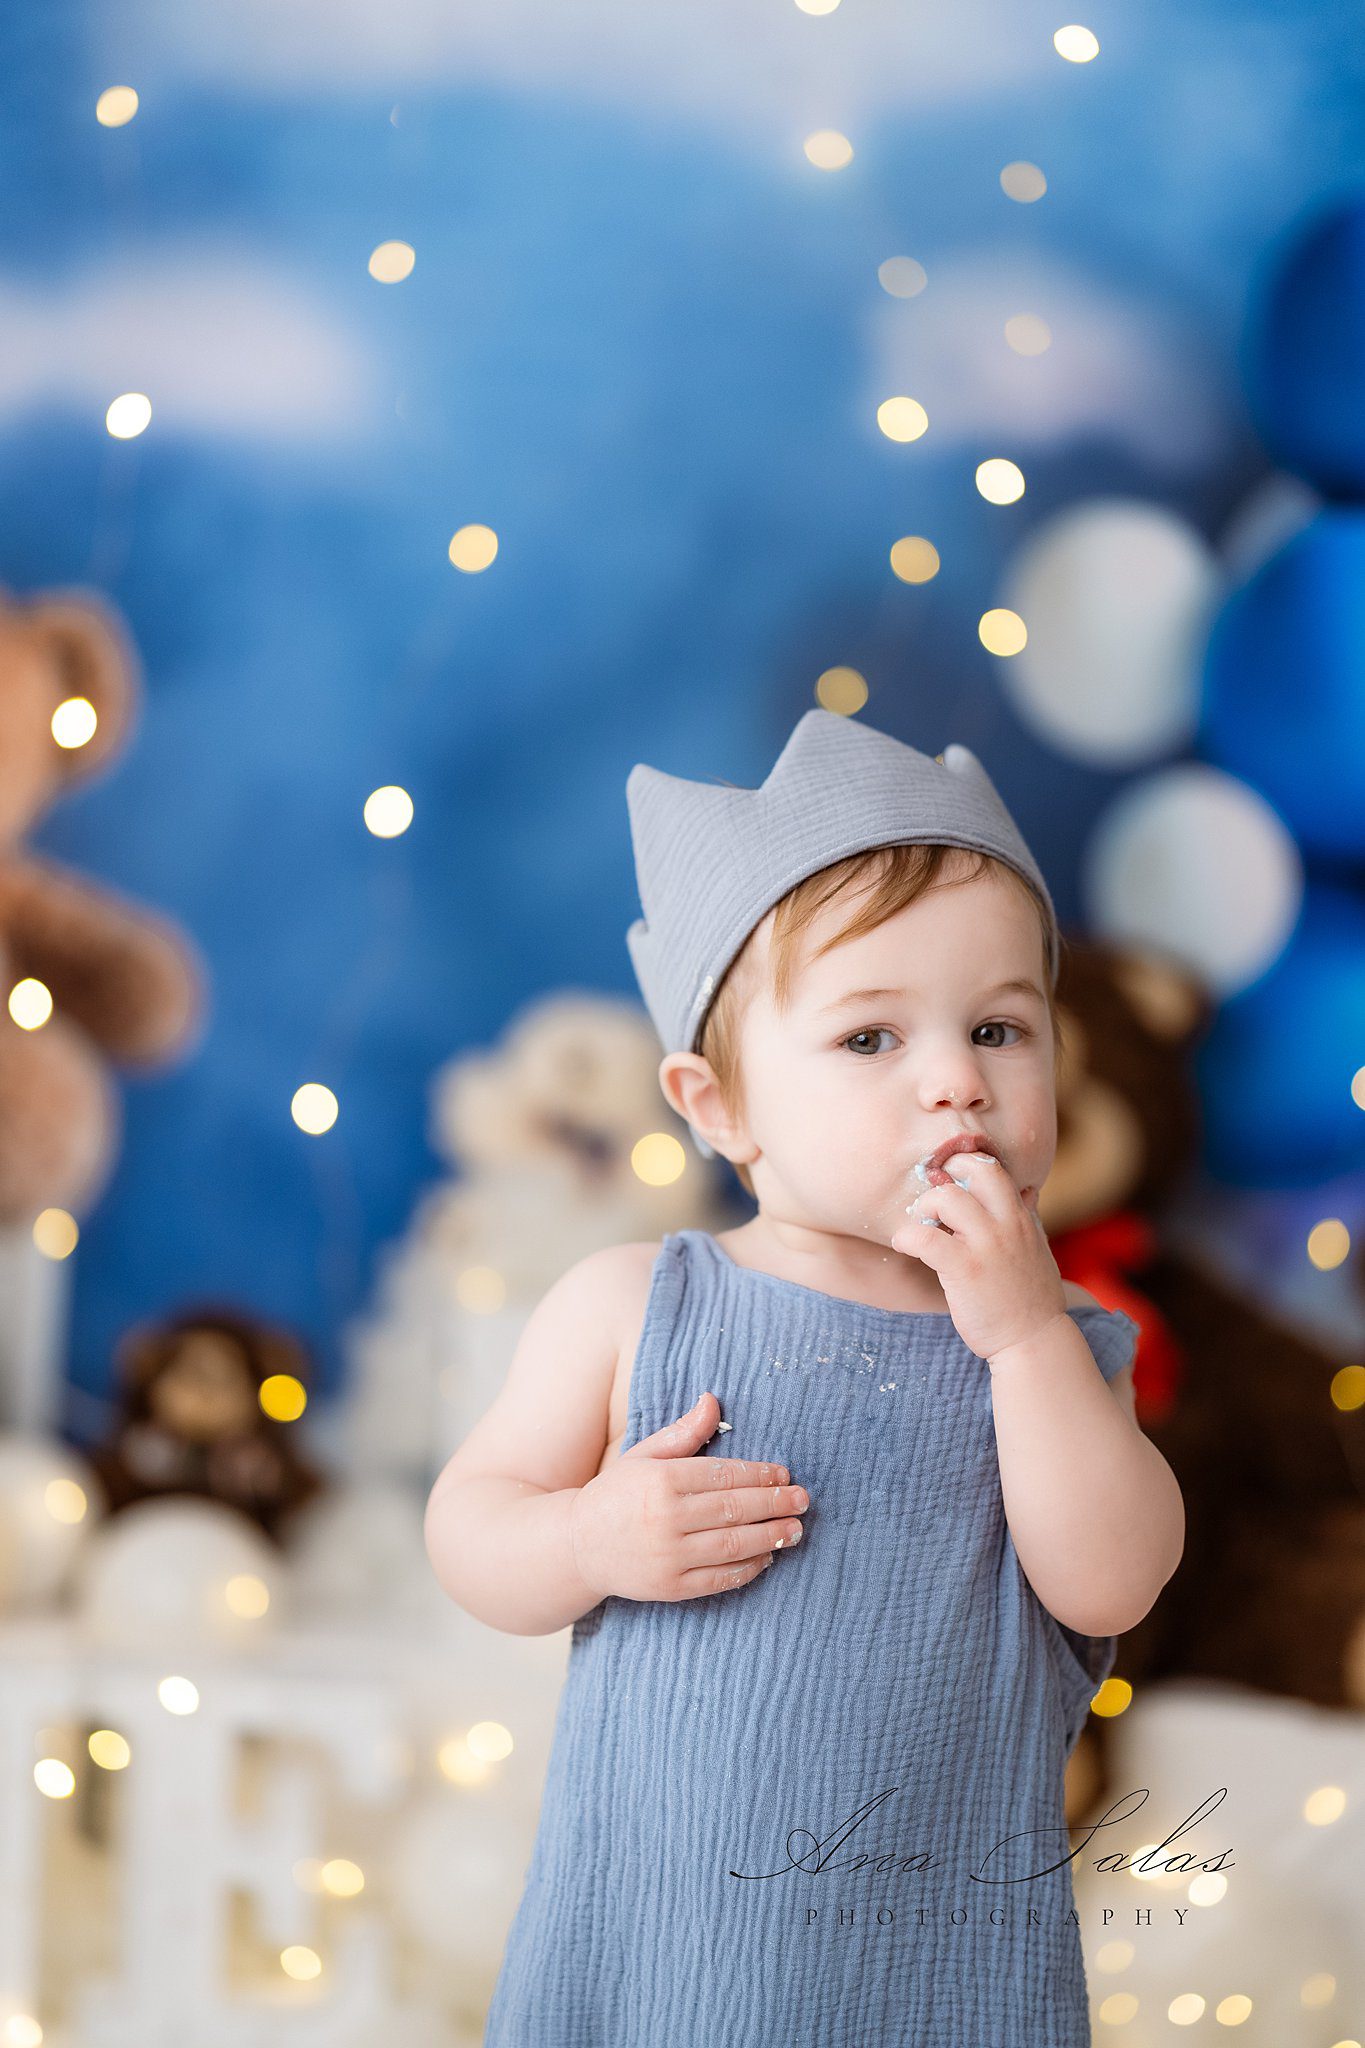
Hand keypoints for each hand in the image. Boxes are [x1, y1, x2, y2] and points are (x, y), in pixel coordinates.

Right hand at [569, 1391, 809, 1601]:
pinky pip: (719, 1578)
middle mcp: (665, 1518)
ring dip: (771, 1536)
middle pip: (734, 1509)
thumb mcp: (644, 1456)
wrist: (577, 1546)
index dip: (759, 1474)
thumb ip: (682, 1433)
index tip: (784, 1473)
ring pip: (733, 1545)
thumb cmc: (616, 1494)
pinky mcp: (670, 1588)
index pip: (723, 1475)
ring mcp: (668, 1556)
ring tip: (795, 1529)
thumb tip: (713, 1399)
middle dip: (775, 1504)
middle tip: (802, 1499)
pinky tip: (767, 1556)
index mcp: (660, 1480)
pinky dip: (748, 1568)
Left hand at [889, 1150, 1067, 1363]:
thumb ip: (1029, 1218)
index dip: (964, 1167)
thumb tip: (1028, 1190)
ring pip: (946, 1198)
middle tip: (933, 1204)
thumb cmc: (1030, 1297)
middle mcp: (1007, 1224)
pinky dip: (907, 1238)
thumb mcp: (1038, 1248)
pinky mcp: (965, 1269)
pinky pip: (925, 1238)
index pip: (992, 1168)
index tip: (949, 1184)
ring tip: (922, 1228)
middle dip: (944, 1177)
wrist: (1034, 1341)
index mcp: (1021, 1216)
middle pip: (972, 1170)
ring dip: (924, 1208)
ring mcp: (987, 1245)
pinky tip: (906, 1247)